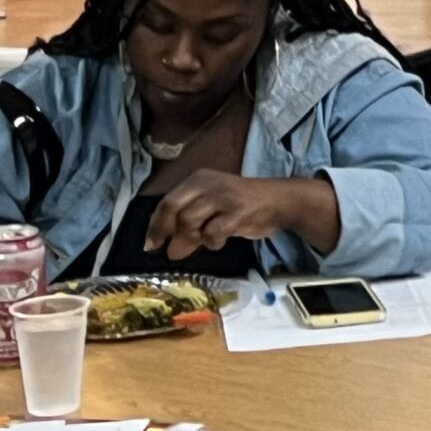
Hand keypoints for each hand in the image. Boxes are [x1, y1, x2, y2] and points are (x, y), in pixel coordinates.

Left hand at [145, 172, 303, 261]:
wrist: (279, 201)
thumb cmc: (242, 205)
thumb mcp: (212, 211)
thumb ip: (191, 227)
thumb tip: (170, 251)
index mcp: (199, 179)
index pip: (167, 201)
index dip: (156, 225)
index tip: (151, 244)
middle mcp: (208, 183)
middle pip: (173, 208)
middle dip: (166, 231)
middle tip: (168, 251)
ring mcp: (223, 196)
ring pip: (190, 221)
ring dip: (194, 238)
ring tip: (206, 240)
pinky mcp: (237, 211)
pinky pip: (212, 233)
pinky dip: (212, 242)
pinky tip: (221, 241)